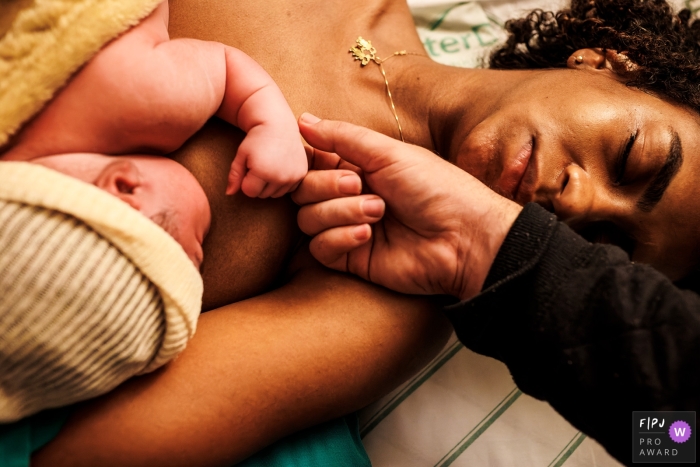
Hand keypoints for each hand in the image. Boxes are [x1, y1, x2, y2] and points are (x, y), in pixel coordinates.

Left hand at [226, 125, 307, 197]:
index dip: (246, 180)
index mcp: (263, 172)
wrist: (279, 125)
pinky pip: (288, 189)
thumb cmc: (257, 138)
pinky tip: (280, 167)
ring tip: (270, 166)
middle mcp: (280, 177)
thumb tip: (229, 193)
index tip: (250, 166)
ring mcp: (293, 176)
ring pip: (275, 194)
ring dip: (270, 184)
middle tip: (261, 164)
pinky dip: (282, 182)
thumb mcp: (242, 154)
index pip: (249, 192)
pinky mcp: (301, 174)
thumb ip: (235, 175)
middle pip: (263, 194)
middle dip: (258, 183)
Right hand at [293, 114, 521, 299]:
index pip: (312, 160)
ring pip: (308, 218)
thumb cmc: (436, 189)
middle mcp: (348, 196)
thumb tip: (303, 120)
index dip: (308, 159)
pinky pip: (319, 248)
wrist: (464, 239)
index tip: (319, 156)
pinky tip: (367, 236)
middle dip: (327, 186)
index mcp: (358, 166)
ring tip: (377, 212)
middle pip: (303, 190)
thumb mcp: (389, 153)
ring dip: (339, 212)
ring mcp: (348, 227)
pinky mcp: (351, 258)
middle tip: (361, 185)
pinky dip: (339, 238)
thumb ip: (342, 137)